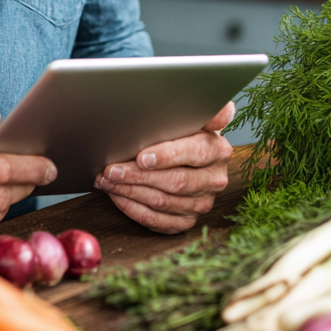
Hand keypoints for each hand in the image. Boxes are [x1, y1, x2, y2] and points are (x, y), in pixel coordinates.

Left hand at [95, 102, 234, 233]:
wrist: (188, 150)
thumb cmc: (184, 129)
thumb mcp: (194, 113)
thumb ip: (207, 110)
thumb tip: (224, 109)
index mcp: (218, 150)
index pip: (195, 153)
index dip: (167, 156)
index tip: (141, 157)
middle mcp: (214, 179)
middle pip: (175, 182)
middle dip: (138, 176)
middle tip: (111, 169)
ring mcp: (202, 203)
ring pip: (163, 203)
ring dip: (130, 192)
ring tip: (106, 180)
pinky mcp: (187, 220)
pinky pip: (159, 222)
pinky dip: (134, 209)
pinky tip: (117, 196)